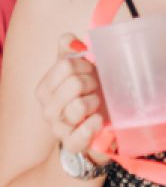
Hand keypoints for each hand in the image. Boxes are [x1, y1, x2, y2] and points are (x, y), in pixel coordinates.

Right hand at [36, 34, 108, 159]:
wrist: (95, 124)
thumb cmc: (87, 93)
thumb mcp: (78, 68)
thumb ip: (70, 48)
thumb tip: (72, 41)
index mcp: (45, 88)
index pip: (66, 65)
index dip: (85, 65)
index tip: (91, 71)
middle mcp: (47, 109)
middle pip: (74, 83)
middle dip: (92, 83)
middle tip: (96, 89)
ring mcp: (59, 128)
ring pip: (78, 106)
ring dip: (95, 102)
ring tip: (97, 104)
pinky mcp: (72, 144)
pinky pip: (80, 135)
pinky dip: (93, 125)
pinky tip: (99, 119)